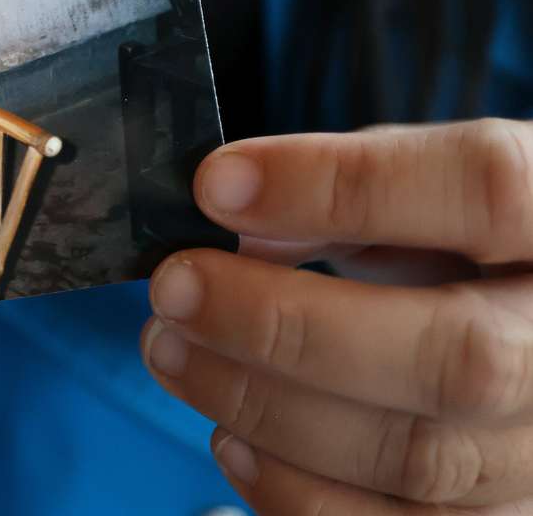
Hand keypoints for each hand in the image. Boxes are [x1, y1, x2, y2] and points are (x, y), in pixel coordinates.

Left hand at [143, 119, 532, 513]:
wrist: (524, 324)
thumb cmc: (463, 240)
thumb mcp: (429, 184)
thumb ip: (354, 191)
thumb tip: (243, 218)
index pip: (486, 189)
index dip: (340, 184)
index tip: (220, 185)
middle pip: (456, 357)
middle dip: (284, 323)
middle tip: (176, 287)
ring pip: (421, 460)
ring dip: (264, 406)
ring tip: (171, 349)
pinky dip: (294, 493)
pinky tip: (231, 436)